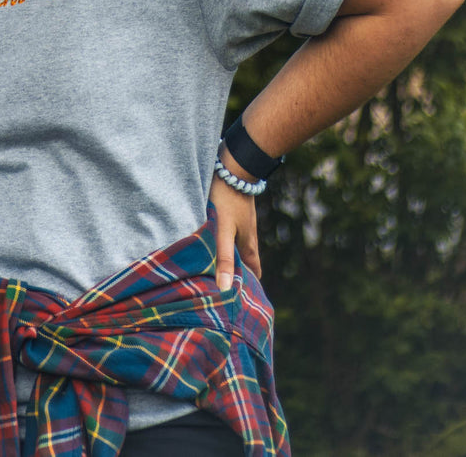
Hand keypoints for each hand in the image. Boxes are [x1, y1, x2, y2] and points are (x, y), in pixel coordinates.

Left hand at [210, 160, 260, 292]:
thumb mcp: (223, 232)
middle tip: (226, 285)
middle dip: (238, 272)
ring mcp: (242, 222)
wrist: (234, 166)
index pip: (253, 271)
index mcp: (249, 244)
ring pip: (237, 244)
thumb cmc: (226, 200)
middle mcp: (248, 234)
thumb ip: (224, 258)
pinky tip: (211, 238)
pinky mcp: (234, 210)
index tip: (242, 299)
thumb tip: (226, 288)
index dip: (249, 285)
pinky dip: (223, 240)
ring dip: (229, 255)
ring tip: (215, 265)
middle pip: (245, 258)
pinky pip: (230, 231)